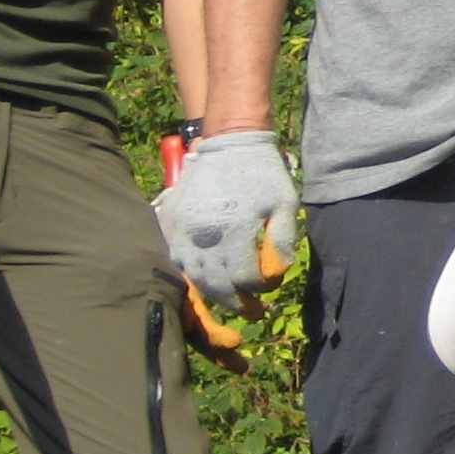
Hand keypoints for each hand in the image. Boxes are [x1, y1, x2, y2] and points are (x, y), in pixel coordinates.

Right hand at [159, 129, 298, 310]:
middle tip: (252, 312)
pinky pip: (175, 259)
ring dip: (211, 294)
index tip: (267, 290)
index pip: (243, 278)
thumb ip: (282, 242)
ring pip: (192, 276)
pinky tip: (205, 280)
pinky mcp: (169, 223)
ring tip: (230, 299)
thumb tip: (274, 275)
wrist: (229, 141)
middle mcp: (202, 234)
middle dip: (235, 303)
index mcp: (233, 230)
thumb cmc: (263, 174)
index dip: (258, 290)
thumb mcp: (285, 204)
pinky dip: (190, 275)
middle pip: (215, 284)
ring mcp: (181, 229)